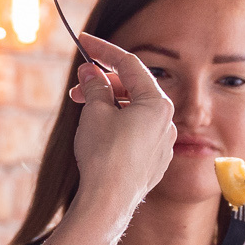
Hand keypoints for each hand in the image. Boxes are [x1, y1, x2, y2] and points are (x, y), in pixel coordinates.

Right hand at [67, 31, 174, 225]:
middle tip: (77, 86)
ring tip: (83, 109)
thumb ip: (95, 86)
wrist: (108, 202)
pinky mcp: (154, 162)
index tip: (84, 41)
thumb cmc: (104, 155)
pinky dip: (117, 125)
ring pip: (134, 112)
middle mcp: (167, 122)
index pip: (130, 65)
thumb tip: (91, 72)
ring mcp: (163, 144)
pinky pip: (136, 134)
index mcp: (157, 103)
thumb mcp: (95, 112)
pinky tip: (97, 131)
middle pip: (133, 89)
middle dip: (103, 83)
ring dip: (109, 105)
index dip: (103, 50)